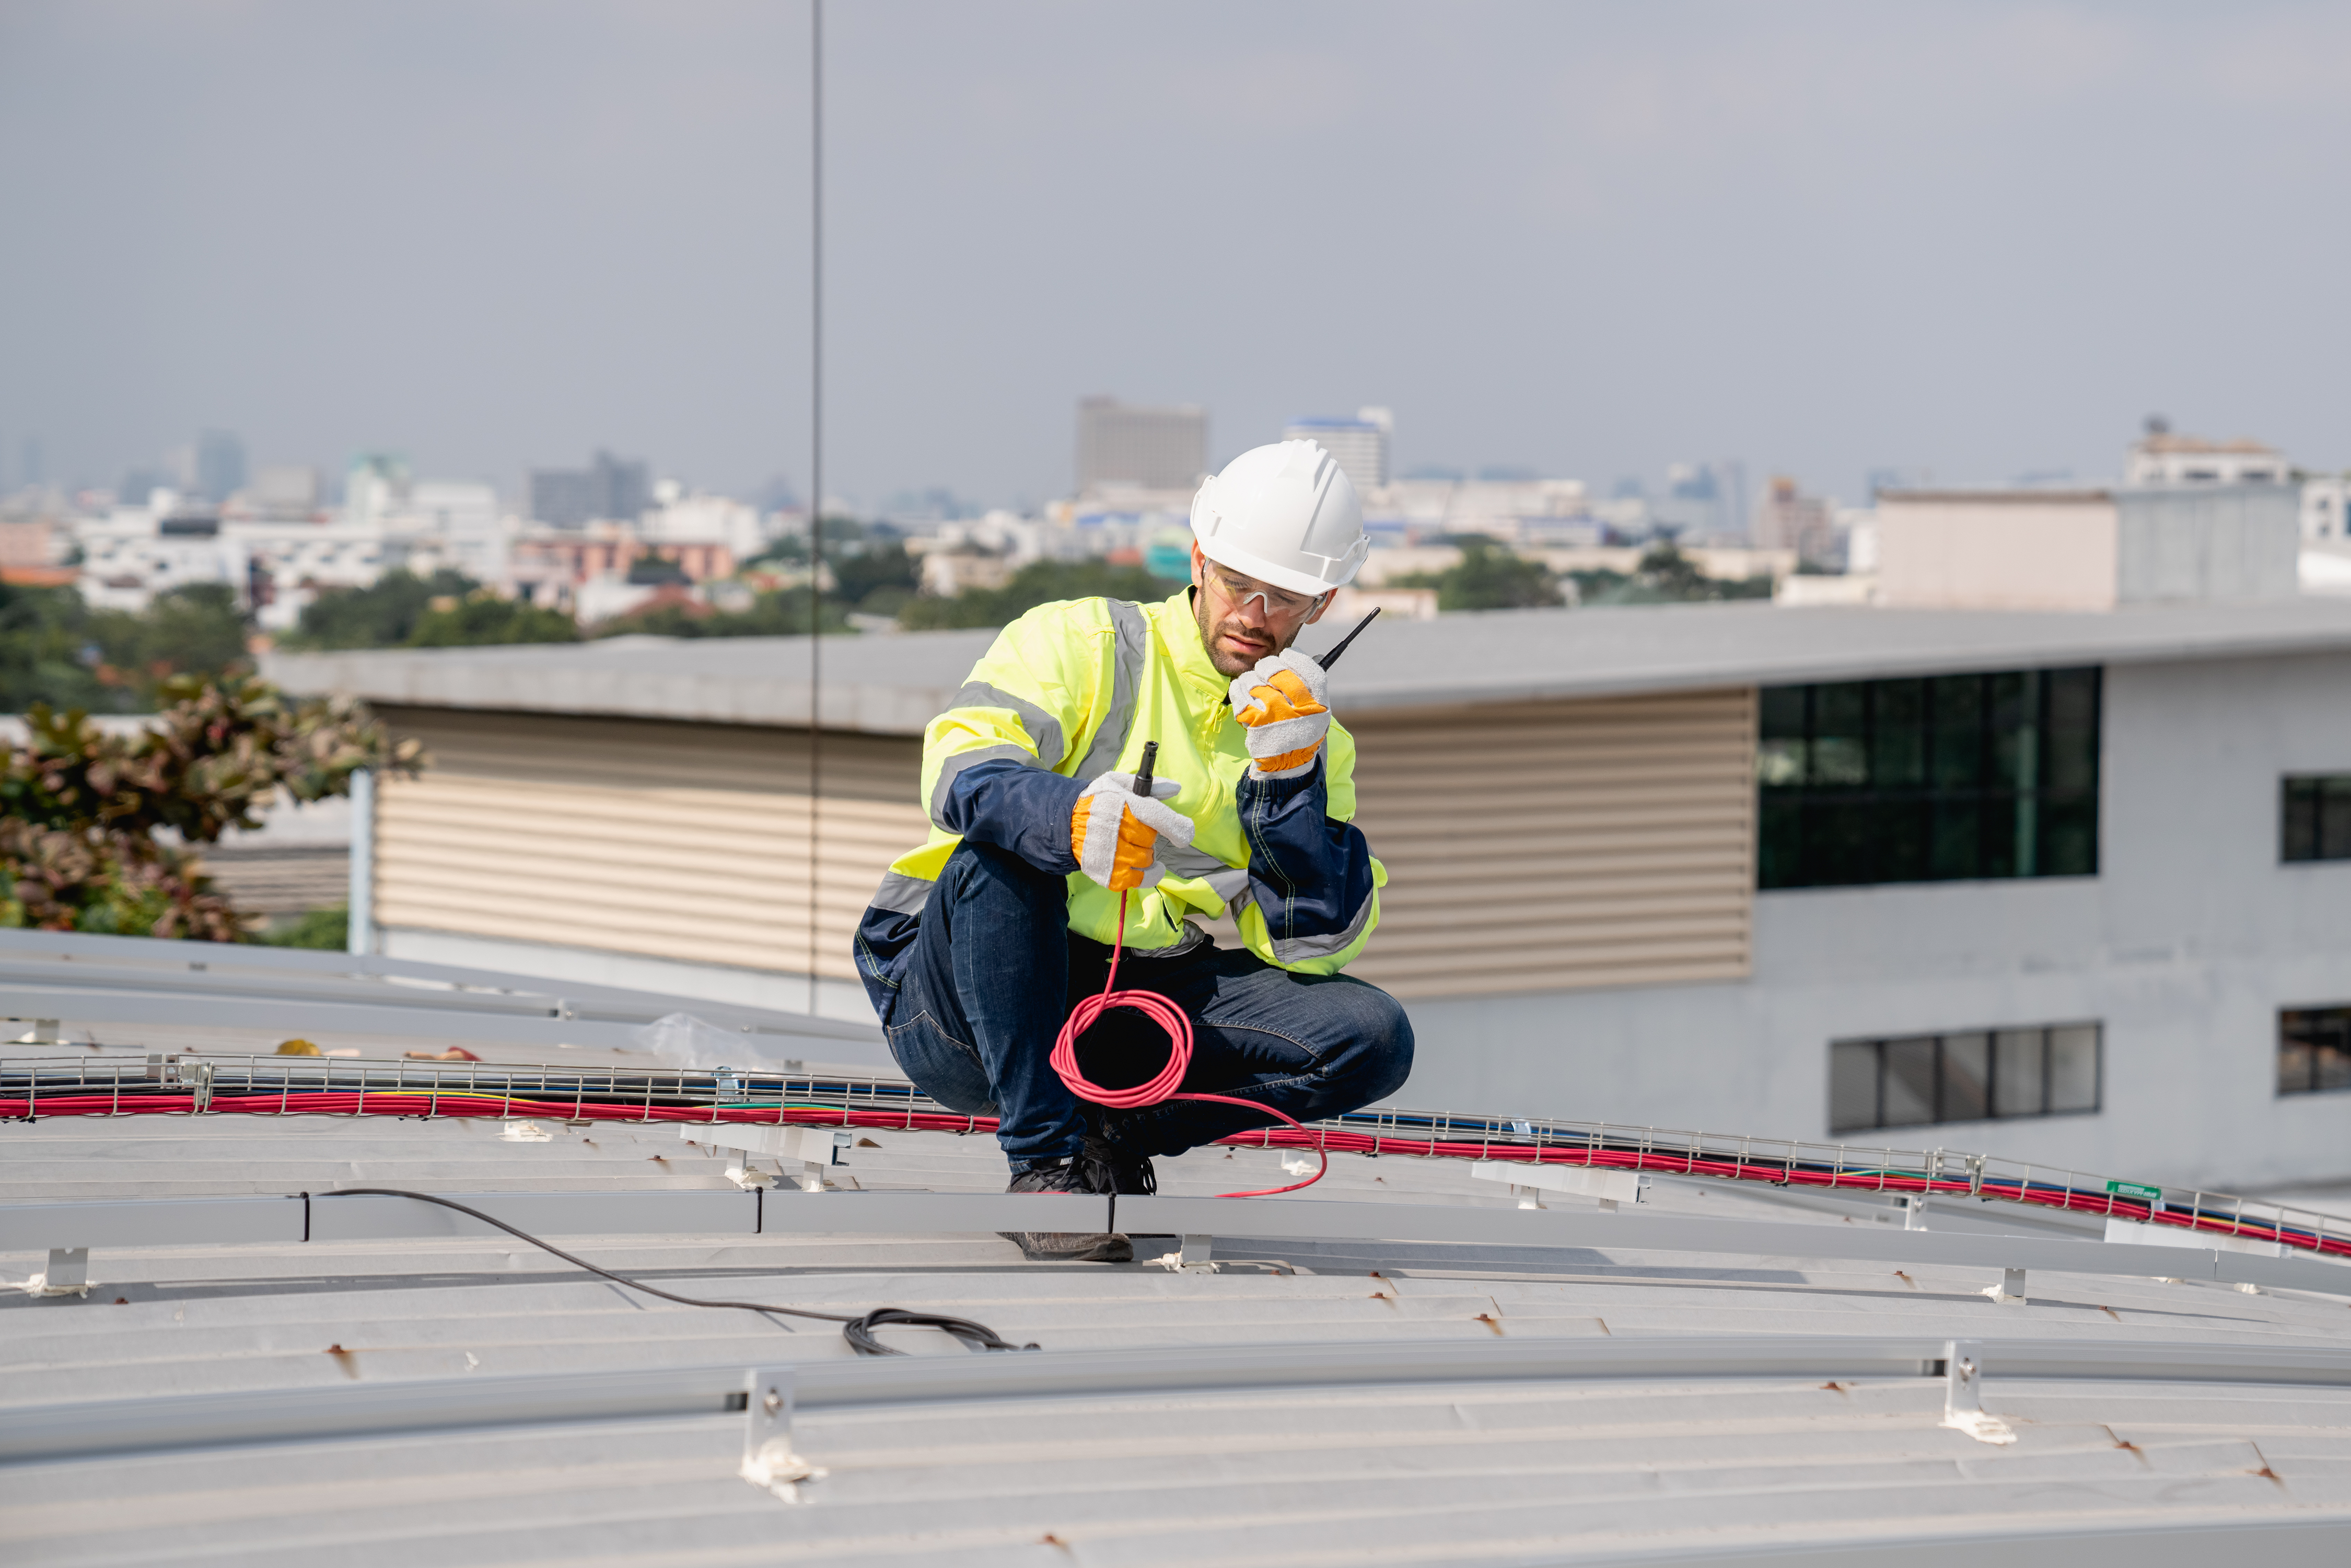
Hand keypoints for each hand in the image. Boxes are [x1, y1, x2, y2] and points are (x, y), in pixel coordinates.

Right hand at [1071, 771, 1194, 890]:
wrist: (1065, 824)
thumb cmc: (1096, 802)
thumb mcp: (1117, 784)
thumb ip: (1150, 787)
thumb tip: (1176, 788)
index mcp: (1124, 805)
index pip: (1159, 818)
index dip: (1178, 828)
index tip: (1185, 833)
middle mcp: (1120, 831)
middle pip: (1152, 839)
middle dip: (1148, 835)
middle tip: (1133, 830)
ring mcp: (1115, 855)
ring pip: (1148, 859)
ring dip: (1145, 853)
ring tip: (1130, 845)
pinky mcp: (1111, 874)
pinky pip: (1141, 879)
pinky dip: (1149, 875)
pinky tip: (1149, 868)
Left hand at [1227, 650, 1329, 778]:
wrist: (1288, 764)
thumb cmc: (1301, 732)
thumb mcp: (1316, 711)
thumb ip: (1312, 686)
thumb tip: (1312, 657)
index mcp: (1317, 703)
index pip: (1308, 668)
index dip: (1294, 657)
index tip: (1285, 655)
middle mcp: (1298, 708)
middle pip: (1277, 671)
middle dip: (1266, 666)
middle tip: (1263, 669)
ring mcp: (1275, 715)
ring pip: (1254, 680)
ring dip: (1250, 679)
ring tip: (1252, 685)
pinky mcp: (1255, 723)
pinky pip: (1239, 694)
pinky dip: (1237, 688)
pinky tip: (1240, 690)